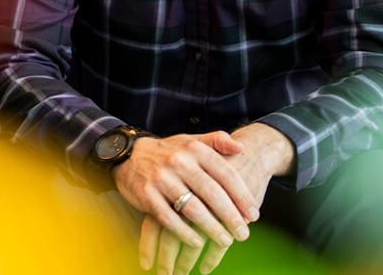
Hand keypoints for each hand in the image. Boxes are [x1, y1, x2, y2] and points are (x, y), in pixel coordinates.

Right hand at [138, 124, 294, 274]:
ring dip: (211, 228)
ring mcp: (162, 179)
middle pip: (212, 193)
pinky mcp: (147, 195)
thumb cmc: (169, 152)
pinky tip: (197, 242)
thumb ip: (217, 141)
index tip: (253, 214)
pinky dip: (185, 233)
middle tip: (244, 234)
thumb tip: (242, 148)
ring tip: (225, 241)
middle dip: (230, 217)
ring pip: (192, 208)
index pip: (225, 174)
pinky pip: (170, 219)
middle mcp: (179, 162)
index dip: (242, 196)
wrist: (129, 155)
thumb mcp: (192, 141)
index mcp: (194, 149)